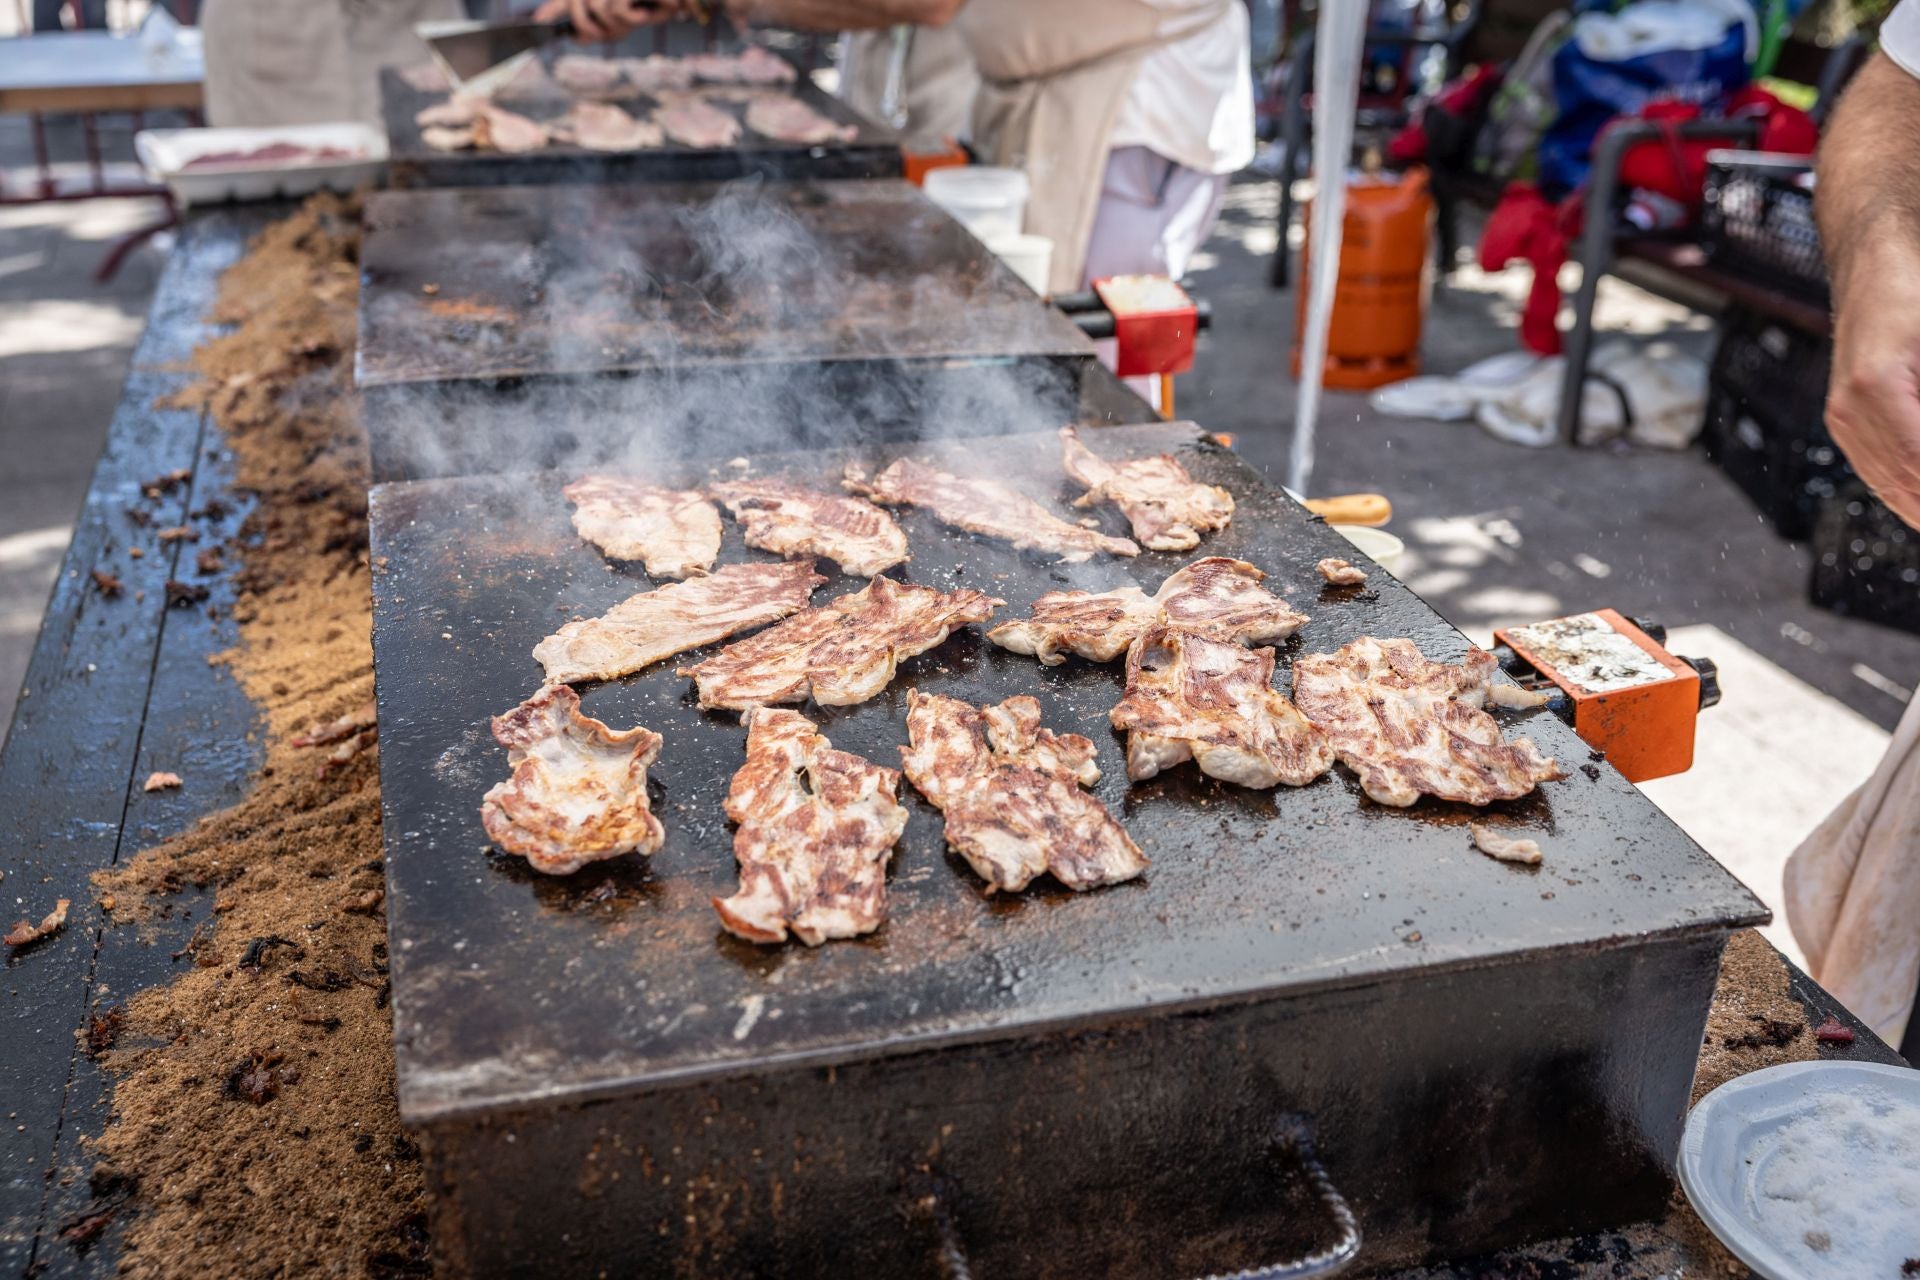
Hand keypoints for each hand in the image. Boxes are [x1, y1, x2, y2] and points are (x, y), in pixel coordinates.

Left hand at [531, 0, 674, 41]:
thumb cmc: (658, 3)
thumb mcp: (625, 18)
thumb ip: (600, 26)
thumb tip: (577, 37)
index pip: (567, 1)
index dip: (552, 10)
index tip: (537, 21)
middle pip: (578, 12)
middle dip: (593, 30)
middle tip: (616, 33)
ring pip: (597, 13)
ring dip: (620, 25)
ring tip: (640, 18)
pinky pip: (614, 11)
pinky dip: (631, 19)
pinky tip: (644, 14)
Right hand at [1826, 233, 1919, 528]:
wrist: (1881, 258)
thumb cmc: (1916, 289)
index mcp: (1877, 386)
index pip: (1919, 466)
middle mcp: (1851, 409)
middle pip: (1910, 485)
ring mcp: (1844, 418)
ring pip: (1897, 487)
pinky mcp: (1847, 422)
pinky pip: (1885, 475)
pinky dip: (1911, 496)